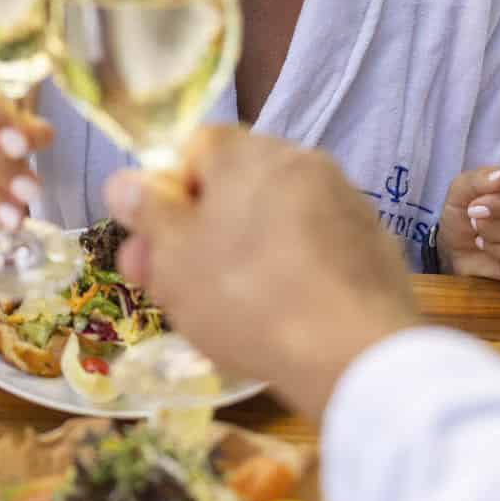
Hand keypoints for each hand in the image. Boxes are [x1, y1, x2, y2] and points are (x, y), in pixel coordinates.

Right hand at [105, 127, 419, 418]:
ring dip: (247, 249)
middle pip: (236, 184)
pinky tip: (282, 315)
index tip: (156, 241)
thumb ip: (147, 212)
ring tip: (229, 310)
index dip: (167, 191)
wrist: (352, 353)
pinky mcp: (375, 244)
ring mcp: (345, 201)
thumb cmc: (246, 298)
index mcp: (247, 153)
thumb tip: (124, 181)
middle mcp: (300, 161)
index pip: (194, 147)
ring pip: (277, 217)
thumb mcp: (174, 260)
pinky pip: (316, 246)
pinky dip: (294, 270)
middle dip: (202, 228)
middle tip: (175, 285)